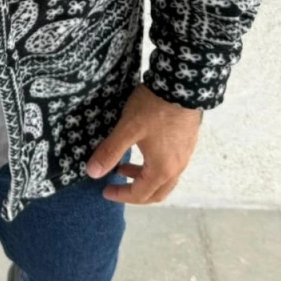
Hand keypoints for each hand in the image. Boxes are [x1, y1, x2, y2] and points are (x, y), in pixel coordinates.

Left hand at [85, 83, 202, 203]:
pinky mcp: (187, 143)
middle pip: (155, 193)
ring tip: (123, 166)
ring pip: (164, 179)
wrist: (182, 85)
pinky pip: (170, 166)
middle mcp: (176, 168)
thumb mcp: (127, 128)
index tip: (104, 191)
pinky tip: (143, 151)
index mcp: (162, 170)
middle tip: (115, 184)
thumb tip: (92, 173)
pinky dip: (153, 167)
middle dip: (134, 192)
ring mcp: (184, 156)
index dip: (121, 195)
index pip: (140, 195)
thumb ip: (110, 151)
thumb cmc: (153, 108)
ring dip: (143, 178)